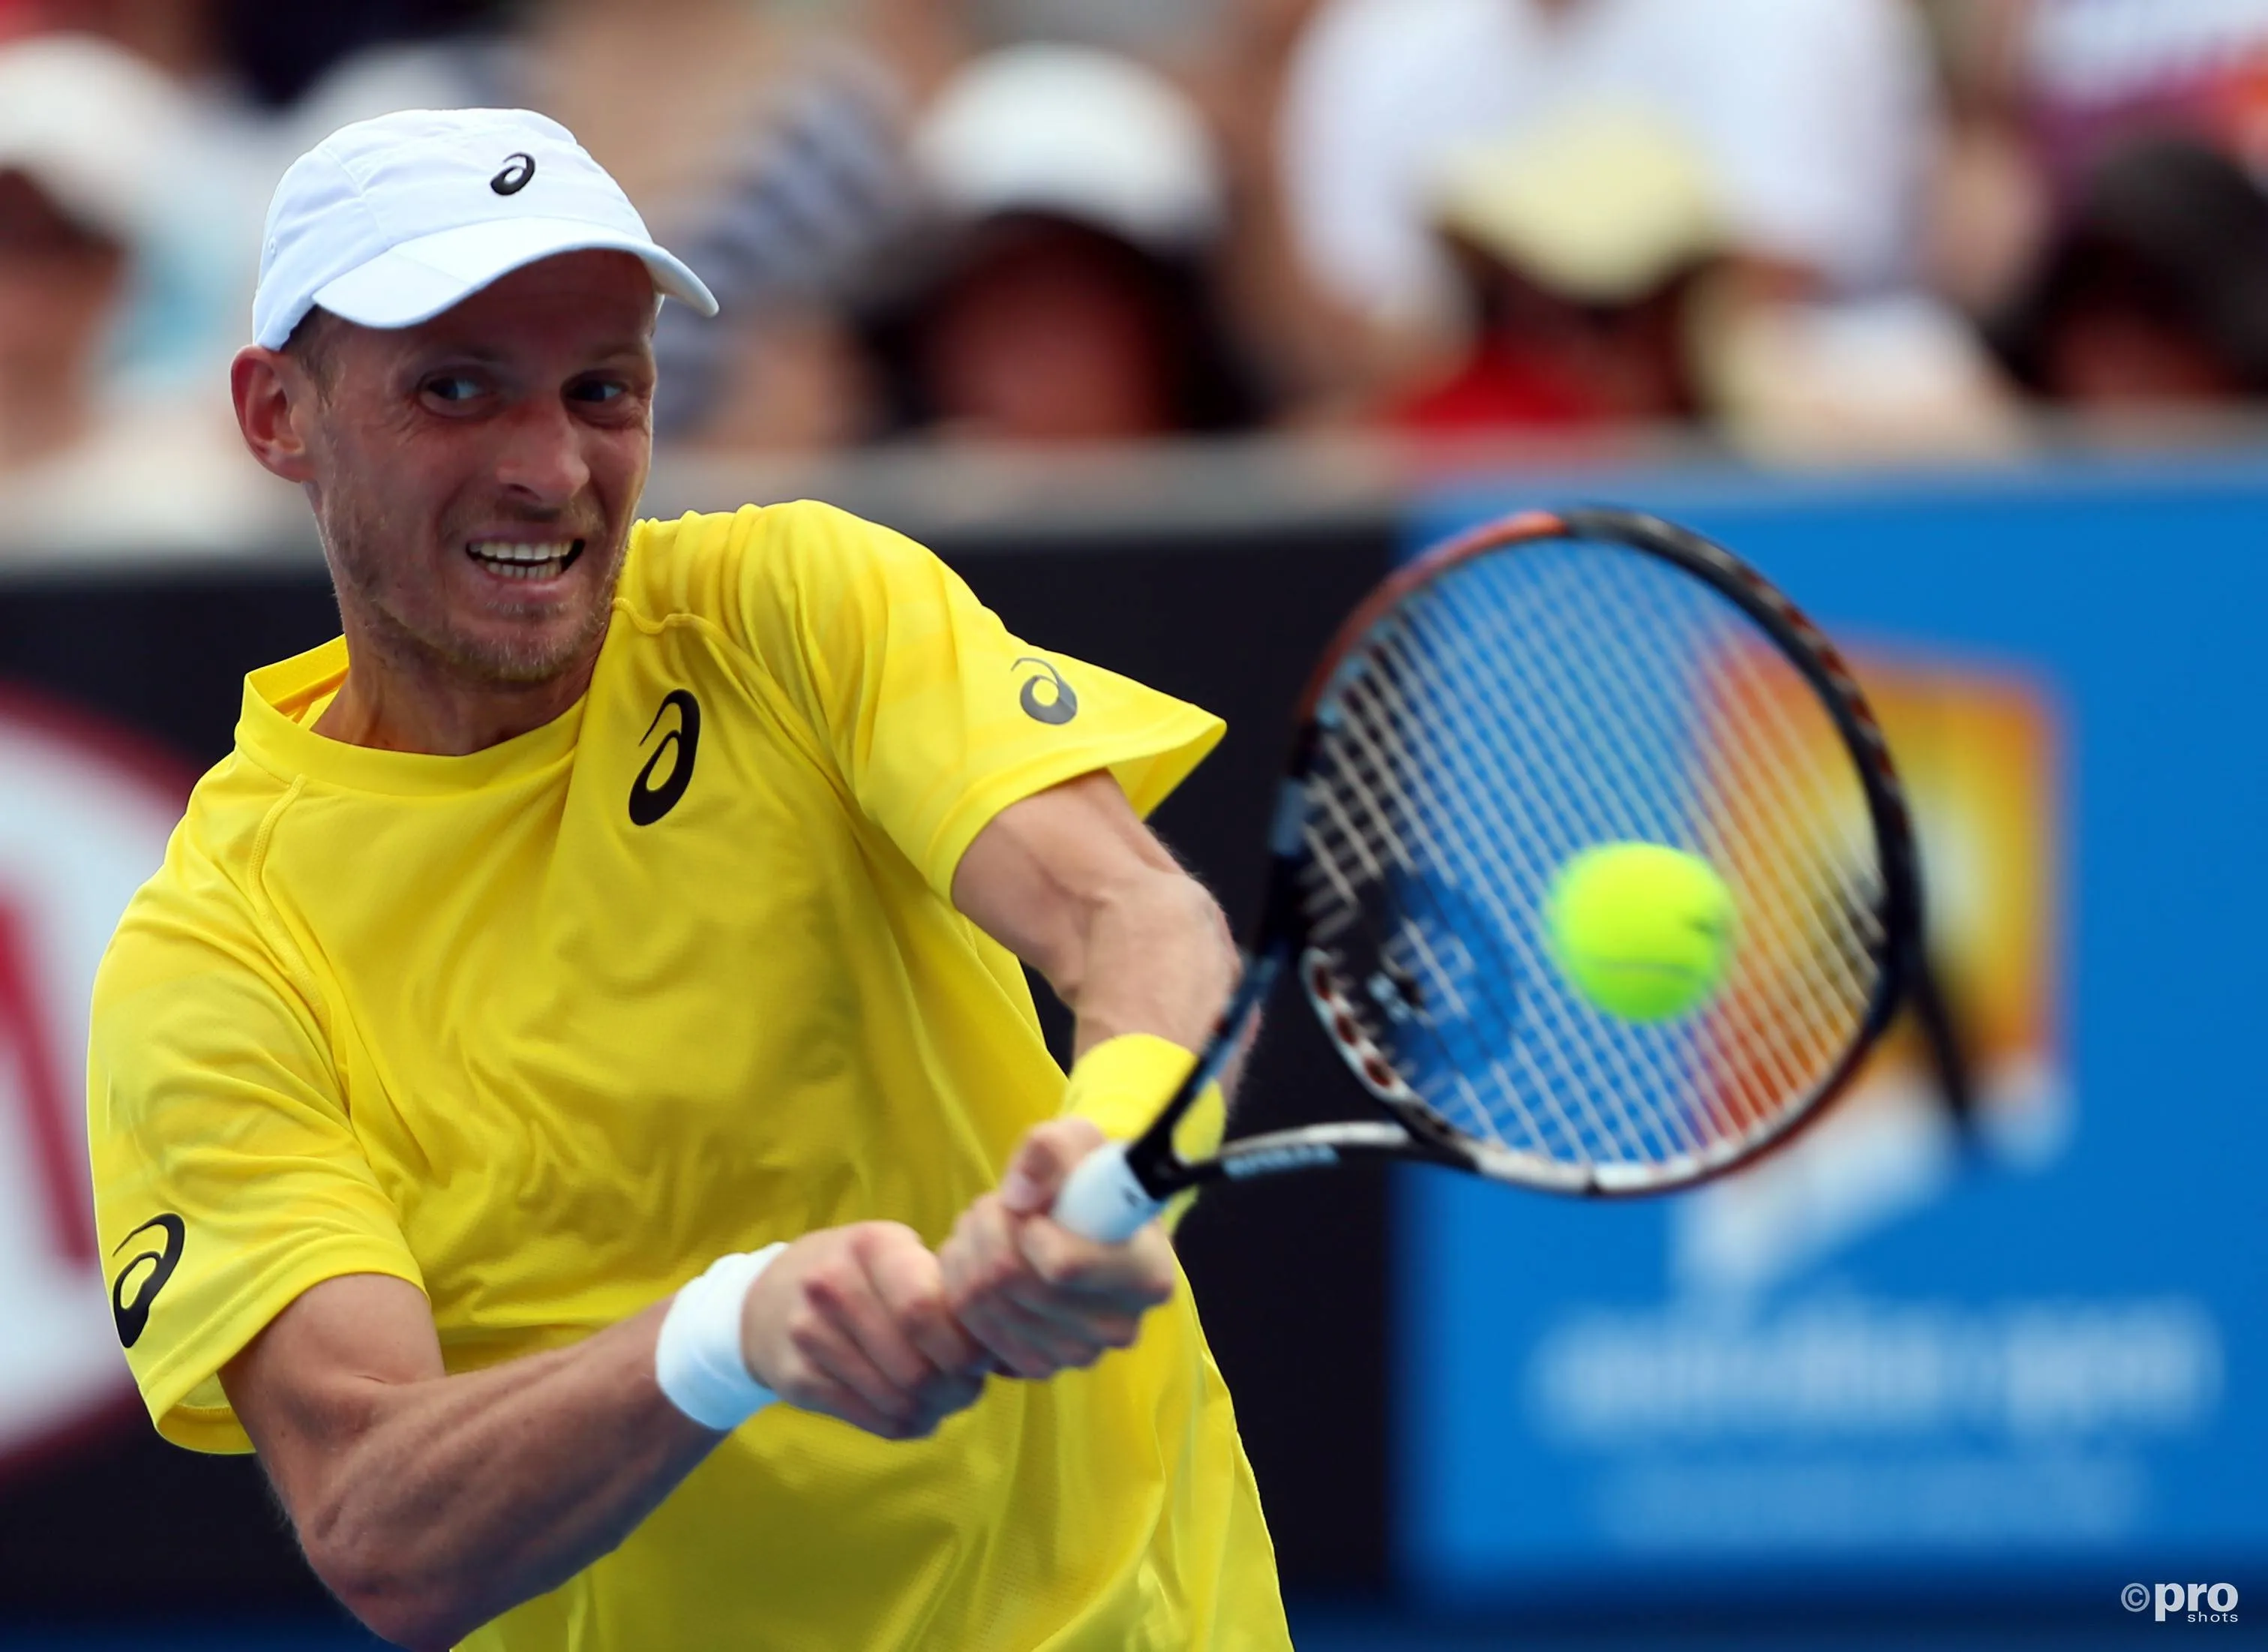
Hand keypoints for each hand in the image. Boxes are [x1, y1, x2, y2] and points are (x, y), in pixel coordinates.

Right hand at [740, 1223, 988, 1439]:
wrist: (767, 1298)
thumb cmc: (857, 1274)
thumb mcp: (894, 1255)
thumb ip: (942, 1287)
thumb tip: (997, 1346)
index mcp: (871, 1245)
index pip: (926, 1309)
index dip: (965, 1345)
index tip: (982, 1357)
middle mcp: (832, 1286)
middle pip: (916, 1364)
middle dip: (958, 1387)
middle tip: (968, 1387)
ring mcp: (808, 1335)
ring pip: (897, 1400)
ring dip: (935, 1410)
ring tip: (943, 1400)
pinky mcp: (796, 1381)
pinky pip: (872, 1421)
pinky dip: (906, 1425)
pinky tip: (915, 1413)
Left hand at [940, 1118, 1177, 1379]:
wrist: (1090, 1222)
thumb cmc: (1089, 1181)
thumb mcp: (1080, 1140)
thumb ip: (1051, 1149)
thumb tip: (1018, 1198)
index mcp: (1147, 1275)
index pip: (1063, 1267)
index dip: (1026, 1229)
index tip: (1031, 1207)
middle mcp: (1119, 1327)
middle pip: (1012, 1283)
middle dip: (987, 1229)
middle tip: (997, 1206)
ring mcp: (1078, 1354)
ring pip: (982, 1304)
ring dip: (969, 1253)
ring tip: (989, 1228)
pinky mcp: (1038, 1366)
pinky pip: (969, 1328)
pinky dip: (962, 1287)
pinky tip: (981, 1263)